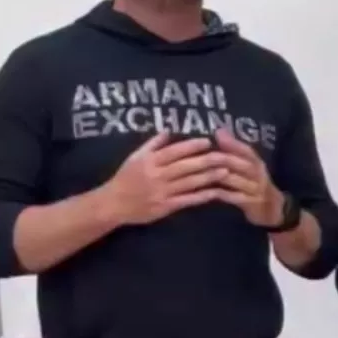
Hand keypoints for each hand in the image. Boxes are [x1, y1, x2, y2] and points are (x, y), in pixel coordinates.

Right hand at [102, 131, 224, 224]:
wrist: (112, 204)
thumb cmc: (125, 178)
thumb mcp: (135, 157)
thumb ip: (152, 144)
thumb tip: (168, 129)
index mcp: (149, 162)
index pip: (173, 151)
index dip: (191, 146)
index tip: (207, 142)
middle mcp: (156, 176)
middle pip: (185, 167)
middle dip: (206, 161)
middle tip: (225, 156)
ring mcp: (161, 192)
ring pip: (189, 183)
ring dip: (208, 177)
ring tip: (225, 171)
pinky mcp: (165, 207)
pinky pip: (186, 200)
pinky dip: (201, 196)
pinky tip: (215, 192)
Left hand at [210, 128, 284, 226]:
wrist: (272, 210)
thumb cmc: (254, 185)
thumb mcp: (249, 167)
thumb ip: (235, 150)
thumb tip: (220, 131)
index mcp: (257, 163)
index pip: (247, 150)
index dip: (233, 142)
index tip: (217, 133)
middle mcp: (258, 174)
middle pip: (240, 163)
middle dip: (222, 158)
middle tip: (202, 155)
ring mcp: (255, 190)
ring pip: (234, 180)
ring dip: (216, 175)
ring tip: (198, 172)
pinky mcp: (251, 204)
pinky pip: (232, 197)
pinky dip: (218, 194)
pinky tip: (204, 192)